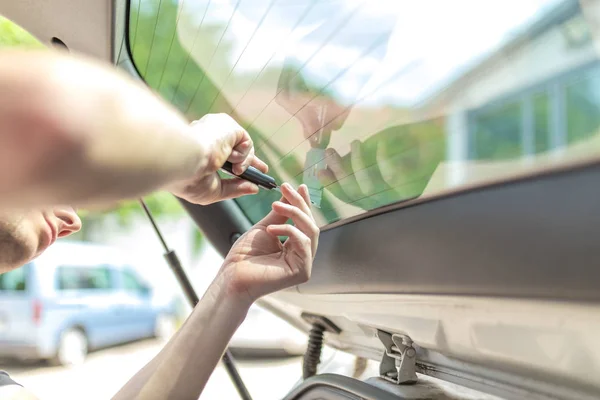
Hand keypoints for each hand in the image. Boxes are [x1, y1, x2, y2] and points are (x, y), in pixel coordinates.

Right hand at [169, 113, 267, 204]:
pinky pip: (246, 142)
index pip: (223, 155)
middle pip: (236, 148)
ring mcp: (217, 130)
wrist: (184, 163)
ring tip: (237, 170)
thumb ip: (234, 189)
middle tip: (264, 170)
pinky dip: (243, 155)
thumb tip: (253, 188)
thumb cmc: (190, 180)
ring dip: (245, 163)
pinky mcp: (227, 126)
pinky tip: (231, 159)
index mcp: (199, 151)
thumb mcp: (214, 190)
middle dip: (251, 160)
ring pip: (243, 147)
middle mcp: (208, 138)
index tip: (247, 175)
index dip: (237, 165)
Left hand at [219, 183, 318, 303]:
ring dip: (294, 213)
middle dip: (299, 203)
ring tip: (275, 205)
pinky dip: (289, 230)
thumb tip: (291, 193)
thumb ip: (280, 213)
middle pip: (311, 224)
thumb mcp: (265, 227)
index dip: (303, 203)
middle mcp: (302, 256)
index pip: (305, 222)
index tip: (298, 185)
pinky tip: (271, 229)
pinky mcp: (303, 272)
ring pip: (311, 231)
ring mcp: (304, 264)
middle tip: (286, 188)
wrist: (233, 275)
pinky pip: (304, 243)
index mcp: (295, 246)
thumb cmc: (244, 256)